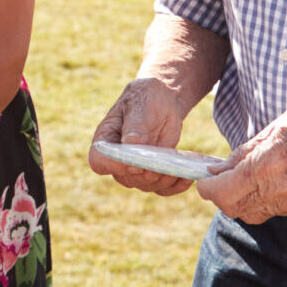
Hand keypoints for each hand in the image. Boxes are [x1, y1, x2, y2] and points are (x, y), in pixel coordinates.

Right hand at [88, 77, 195, 195]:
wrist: (162, 102)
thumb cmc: (145, 98)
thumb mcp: (139, 105)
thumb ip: (135, 125)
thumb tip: (131, 144)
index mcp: (106, 140)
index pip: (99, 161)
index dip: (113, 166)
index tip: (132, 162)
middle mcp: (117, 159)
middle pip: (127, 178)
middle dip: (147, 173)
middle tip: (165, 163)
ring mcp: (136, 169)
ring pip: (146, 185)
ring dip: (164, 179)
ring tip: (181, 167)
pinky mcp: (154, 173)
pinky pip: (162, 188)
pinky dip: (176, 186)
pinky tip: (187, 177)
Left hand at [197, 94, 286, 222]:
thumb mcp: (273, 127)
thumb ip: (243, 153)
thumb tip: (218, 169)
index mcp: (268, 165)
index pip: (222, 192)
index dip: (207, 186)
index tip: (205, 177)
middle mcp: (280, 189)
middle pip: (232, 208)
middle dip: (220, 195)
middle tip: (220, 177)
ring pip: (249, 214)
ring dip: (238, 200)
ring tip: (241, 178)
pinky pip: (270, 211)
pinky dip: (258, 200)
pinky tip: (264, 181)